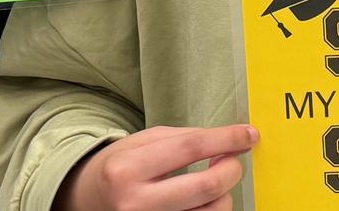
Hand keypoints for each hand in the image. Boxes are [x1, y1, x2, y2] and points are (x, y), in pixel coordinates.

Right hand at [57, 124, 257, 210]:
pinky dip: (213, 208)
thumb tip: (233, 141)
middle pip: (207, 186)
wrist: (88, 200)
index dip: (227, 139)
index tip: (249, 134)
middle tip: (234, 159)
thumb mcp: (143, 143)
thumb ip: (186, 139)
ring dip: (225, 192)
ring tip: (214, 180)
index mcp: (127, 169)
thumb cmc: (121, 167)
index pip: (190, 148)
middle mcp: (135, 203)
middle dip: (232, 169)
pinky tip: (206, 197)